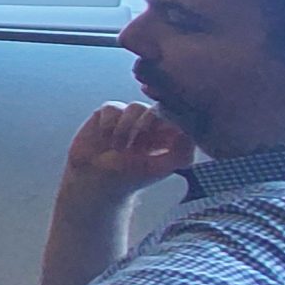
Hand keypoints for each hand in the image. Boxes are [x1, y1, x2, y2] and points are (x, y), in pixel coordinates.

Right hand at [64, 102, 194, 197]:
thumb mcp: (160, 168)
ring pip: (136, 107)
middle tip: (137, 143)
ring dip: (126, 128)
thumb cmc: (130, 176)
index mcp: (168, 135)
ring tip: (118, 148)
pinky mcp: (109, 113)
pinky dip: (109, 124)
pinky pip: (113, 108)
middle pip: (158, 107)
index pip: (179, 117)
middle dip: (147, 123)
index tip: (160, 134)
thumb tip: (189, 134)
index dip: (172, 120)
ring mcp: (130, 116)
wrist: (95, 178)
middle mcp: (151, 123)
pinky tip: (106, 139)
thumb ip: (180, 154)